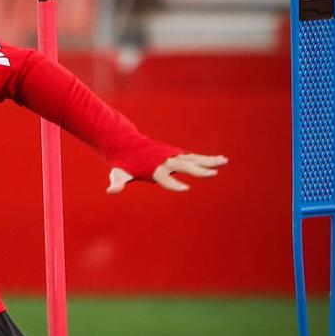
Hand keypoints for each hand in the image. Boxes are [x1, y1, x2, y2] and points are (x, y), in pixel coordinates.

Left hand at [107, 153, 227, 193]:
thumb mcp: (118, 173)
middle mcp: (165, 161)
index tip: (186, 188)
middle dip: (197, 170)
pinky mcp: (177, 154)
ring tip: (224, 162)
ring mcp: (172, 156)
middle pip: (183, 166)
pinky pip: (194, 157)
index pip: (164, 178)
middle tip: (212, 174)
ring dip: (208, 161)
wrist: (126, 144)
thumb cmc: (123, 163)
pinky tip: (221, 160)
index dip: (174, 183)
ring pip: (193, 159)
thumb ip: (117, 183)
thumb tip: (110, 191)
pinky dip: (207, 158)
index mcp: (153, 168)